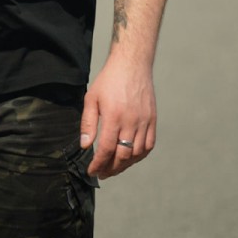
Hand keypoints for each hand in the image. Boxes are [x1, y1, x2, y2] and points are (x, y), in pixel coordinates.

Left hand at [79, 58, 156, 179]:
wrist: (132, 64)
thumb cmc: (109, 80)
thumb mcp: (92, 98)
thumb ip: (88, 123)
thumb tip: (85, 145)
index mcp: (114, 116)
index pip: (106, 149)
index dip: (98, 164)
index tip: (91, 171)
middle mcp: (131, 121)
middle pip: (123, 156)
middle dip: (110, 169)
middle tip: (102, 173)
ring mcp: (144, 121)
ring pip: (137, 153)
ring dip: (125, 165)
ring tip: (114, 168)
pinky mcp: (152, 119)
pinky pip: (149, 145)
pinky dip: (140, 156)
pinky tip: (130, 158)